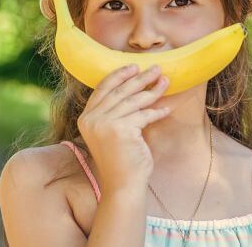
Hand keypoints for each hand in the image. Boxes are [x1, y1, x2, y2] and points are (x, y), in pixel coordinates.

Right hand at [77, 64, 170, 193]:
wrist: (122, 185)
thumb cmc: (120, 159)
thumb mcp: (110, 131)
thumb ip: (114, 111)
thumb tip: (134, 85)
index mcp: (86, 118)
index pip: (103, 88)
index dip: (119, 75)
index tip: (134, 67)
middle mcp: (92, 119)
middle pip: (120, 91)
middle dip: (140, 78)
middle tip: (156, 68)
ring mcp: (105, 124)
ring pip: (134, 100)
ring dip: (152, 90)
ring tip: (165, 82)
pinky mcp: (121, 130)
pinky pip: (144, 115)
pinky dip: (157, 111)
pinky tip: (166, 109)